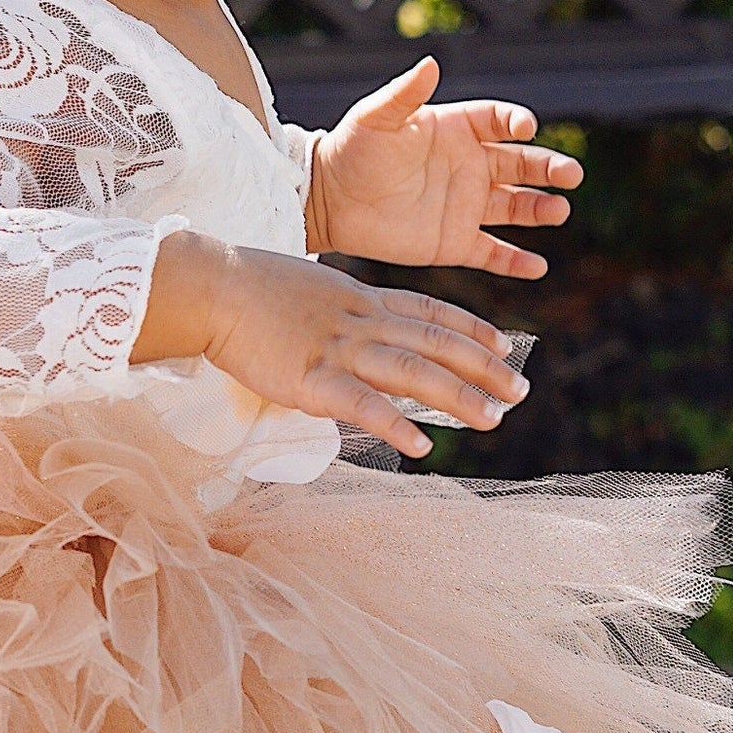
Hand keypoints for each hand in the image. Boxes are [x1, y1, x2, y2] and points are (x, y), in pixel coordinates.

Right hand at [135, 236, 528, 460]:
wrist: (212, 288)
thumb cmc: (250, 289)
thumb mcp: (311, 290)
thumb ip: (339, 312)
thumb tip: (354, 330)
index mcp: (362, 299)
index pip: (431, 313)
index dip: (472, 329)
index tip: (504, 346)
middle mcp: (362, 321)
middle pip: (437, 344)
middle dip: (484, 368)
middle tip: (520, 392)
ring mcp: (339, 349)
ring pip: (413, 372)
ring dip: (458, 396)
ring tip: (494, 420)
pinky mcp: (311, 378)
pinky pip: (362, 404)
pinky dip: (394, 424)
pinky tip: (422, 445)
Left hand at [307, 57, 580, 279]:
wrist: (328, 201)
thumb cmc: (351, 151)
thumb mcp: (375, 118)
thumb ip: (405, 95)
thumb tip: (431, 63)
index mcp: (455, 130)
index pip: (498, 122)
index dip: (515, 123)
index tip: (526, 128)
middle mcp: (469, 166)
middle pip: (520, 165)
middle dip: (547, 168)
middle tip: (571, 174)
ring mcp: (465, 206)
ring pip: (515, 207)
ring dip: (540, 209)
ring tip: (560, 211)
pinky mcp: (454, 242)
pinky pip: (492, 253)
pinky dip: (515, 262)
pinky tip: (538, 267)